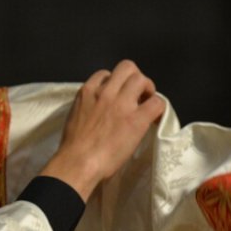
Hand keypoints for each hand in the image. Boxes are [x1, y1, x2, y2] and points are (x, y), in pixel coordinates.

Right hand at [39, 60, 166, 200]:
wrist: (79, 163)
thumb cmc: (72, 147)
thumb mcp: (75, 116)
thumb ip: (87, 106)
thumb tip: (97, 110)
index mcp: (87, 92)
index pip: (105, 74)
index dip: (115, 82)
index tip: (117, 94)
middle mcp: (105, 92)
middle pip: (127, 67)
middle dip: (134, 78)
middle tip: (137, 94)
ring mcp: (122, 104)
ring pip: (142, 79)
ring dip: (147, 89)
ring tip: (146, 103)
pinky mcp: (137, 119)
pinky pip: (157, 103)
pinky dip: (158, 108)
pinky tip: (154, 118)